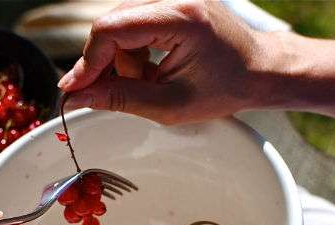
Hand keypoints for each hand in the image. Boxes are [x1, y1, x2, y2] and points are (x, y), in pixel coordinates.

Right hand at [58, 0, 268, 123]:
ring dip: (121, 62)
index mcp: (180, 18)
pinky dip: (133, 54)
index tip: (75, 91)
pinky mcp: (171, 5)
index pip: (111, 30)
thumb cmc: (226, 88)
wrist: (260, 70)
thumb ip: (120, 99)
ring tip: (148, 85)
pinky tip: (151, 72)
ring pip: (119, 28)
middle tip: (104, 96)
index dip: (88, 63)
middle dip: (103, 65)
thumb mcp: (170, 104)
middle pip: (111, 25)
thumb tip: (78, 97)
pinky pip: (133, 26)